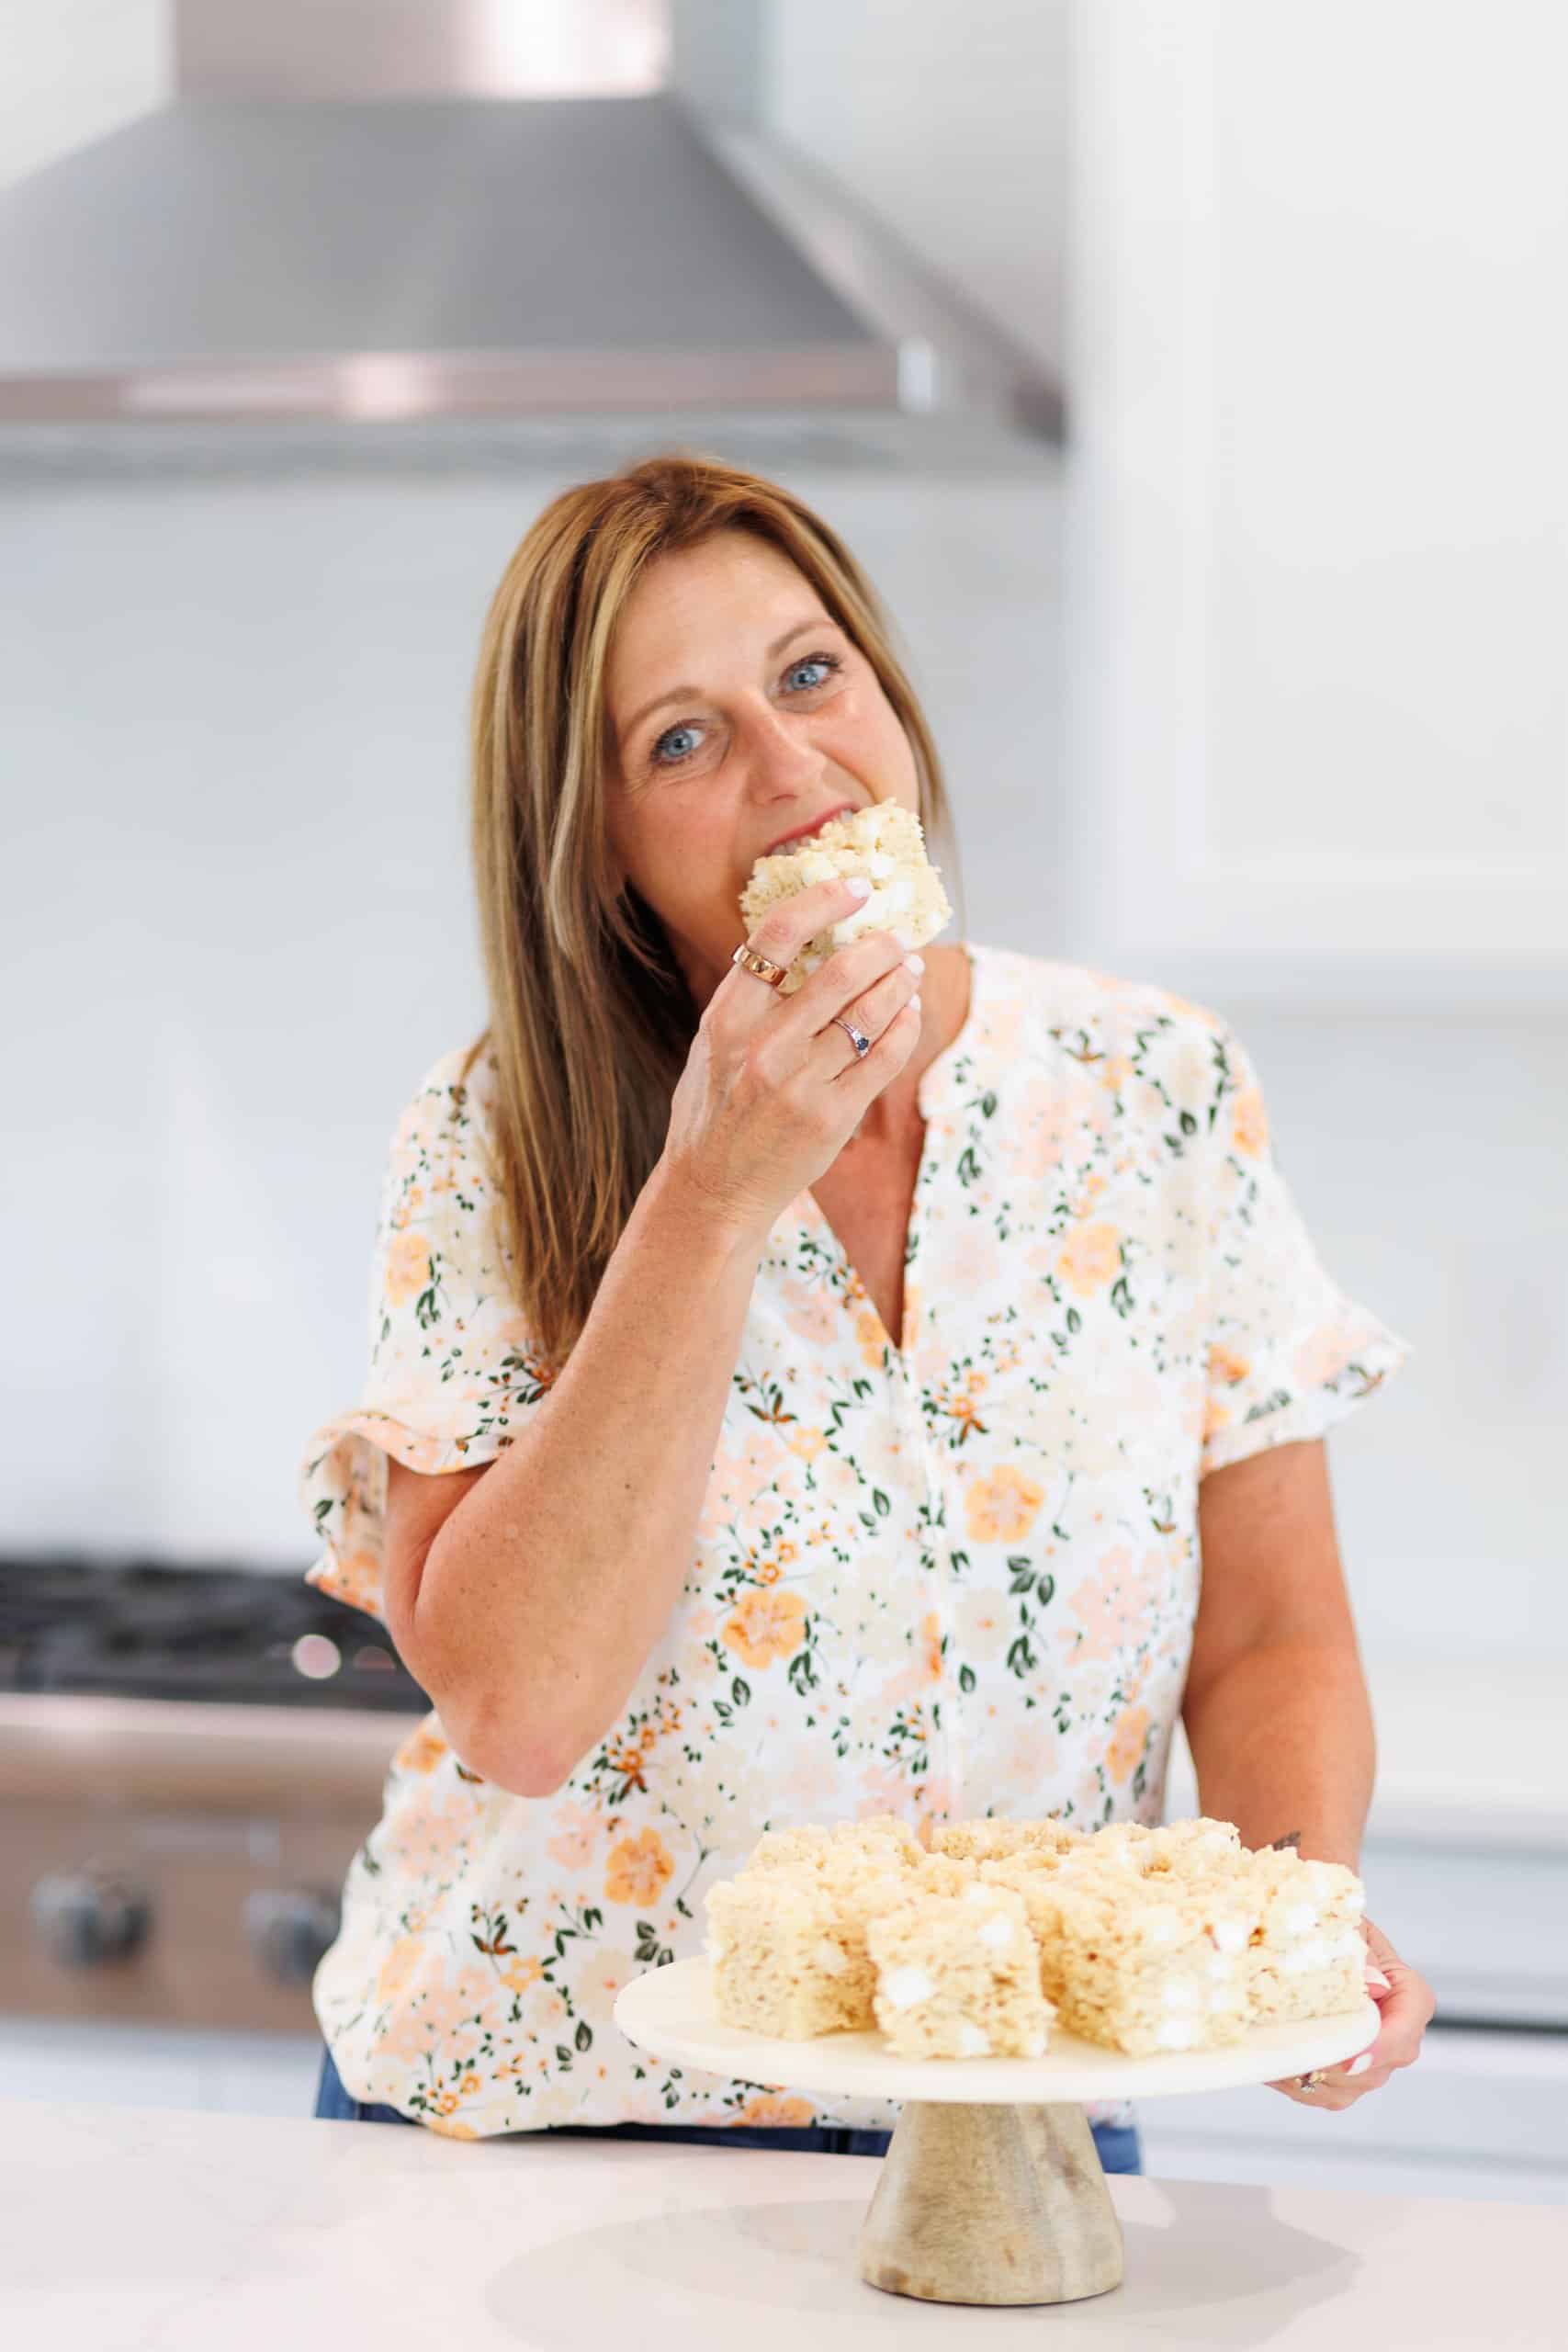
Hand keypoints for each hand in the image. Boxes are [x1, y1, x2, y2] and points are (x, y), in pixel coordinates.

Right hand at [659, 876, 922, 1235]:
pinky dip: (905, 1025)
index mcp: (727, 1019)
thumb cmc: (712, 1113)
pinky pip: (885, 1056)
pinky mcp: (834, 1115)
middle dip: (881, 946)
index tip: (854, 888)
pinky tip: (908, 1013)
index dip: (822, 901)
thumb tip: (805, 945)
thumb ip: (750, 1000)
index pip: (776, 936)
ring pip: (871, 1011)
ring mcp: (802, 1083)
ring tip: (910, 969)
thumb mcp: (711, 1046)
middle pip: (841, 971)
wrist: (715, 1190)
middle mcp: (765, 1046)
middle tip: (898, 938)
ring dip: (900, 981)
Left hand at [1265, 1914, 1436, 2108]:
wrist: (1314, 1943)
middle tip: (1294, 2054)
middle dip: (1334, 2064)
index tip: (1351, 2058)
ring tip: (1272, 2052)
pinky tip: (1268, 2060)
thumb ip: (1360, 1950)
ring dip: (1309, 2073)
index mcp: (1409, 1996)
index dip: (1381, 2047)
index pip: (1406, 2028)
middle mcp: (1397, 2037)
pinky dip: (1294, 2081)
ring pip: (1346, 2087)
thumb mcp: (1348, 1926)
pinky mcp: (1343, 2081)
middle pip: (1375, 2067)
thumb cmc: (1333, 1929)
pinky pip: (1322, 2094)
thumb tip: (1373, 1983)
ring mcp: (1371, 2064)